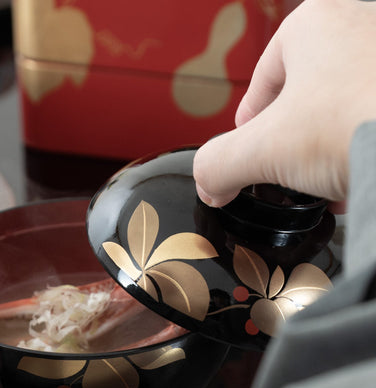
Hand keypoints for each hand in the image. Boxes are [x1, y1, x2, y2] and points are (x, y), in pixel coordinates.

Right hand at [193, 0, 375, 206]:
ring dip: (330, 149)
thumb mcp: (262, 151)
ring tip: (328, 184)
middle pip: (307, 96)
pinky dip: (365, 146)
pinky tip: (362, 176)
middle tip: (290, 177)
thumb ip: (217, 165)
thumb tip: (208, 183)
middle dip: (295, 143)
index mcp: (314, 21)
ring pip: (346, 107)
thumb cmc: (357, 123)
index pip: (263, 82)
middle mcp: (362, 21)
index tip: (250, 159)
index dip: (249, 127)